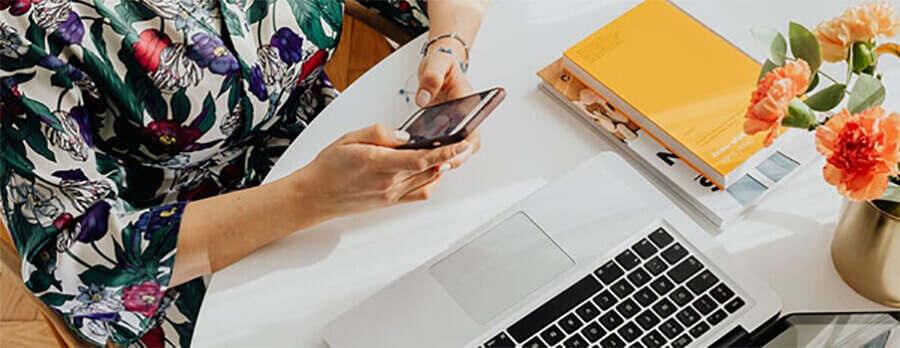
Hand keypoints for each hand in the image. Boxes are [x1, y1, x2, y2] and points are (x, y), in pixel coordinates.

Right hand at [292, 124, 472, 220]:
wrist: (315, 195)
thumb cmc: (328, 166)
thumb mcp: (350, 138)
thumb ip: (380, 133)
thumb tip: (404, 135)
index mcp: (379, 163)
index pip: (422, 157)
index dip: (446, 151)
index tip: (461, 142)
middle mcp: (388, 183)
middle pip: (429, 169)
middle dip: (448, 156)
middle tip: (461, 143)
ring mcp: (390, 195)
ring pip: (426, 180)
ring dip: (439, 167)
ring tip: (447, 153)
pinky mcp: (389, 203)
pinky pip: (418, 195)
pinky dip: (429, 183)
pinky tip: (430, 171)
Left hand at [415, 39, 481, 167]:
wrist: (438, 66)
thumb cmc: (441, 64)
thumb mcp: (436, 63)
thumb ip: (431, 78)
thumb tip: (424, 99)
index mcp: (469, 102)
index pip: (472, 129)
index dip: (464, 145)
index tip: (451, 152)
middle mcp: (467, 117)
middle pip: (467, 146)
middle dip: (455, 158)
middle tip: (438, 167)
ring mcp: (457, 125)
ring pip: (457, 150)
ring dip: (446, 160)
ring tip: (428, 168)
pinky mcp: (446, 130)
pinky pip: (445, 147)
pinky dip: (436, 155)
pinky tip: (421, 160)